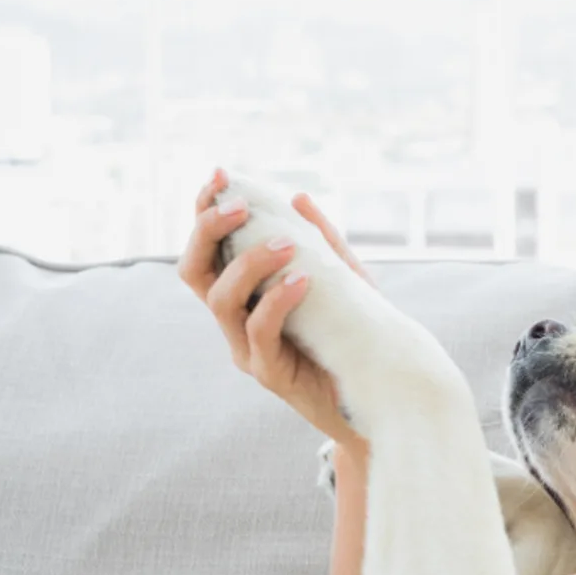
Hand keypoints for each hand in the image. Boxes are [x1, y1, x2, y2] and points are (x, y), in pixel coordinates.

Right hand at [177, 167, 372, 448]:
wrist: (380, 398)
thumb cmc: (356, 339)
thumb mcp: (345, 283)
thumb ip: (324, 245)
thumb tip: (299, 198)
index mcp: (245, 296)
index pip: (208, 250)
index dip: (204, 212)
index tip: (220, 176)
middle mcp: (236, 322)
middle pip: (195, 271)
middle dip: (209, 231)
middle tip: (240, 205)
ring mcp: (248, 350)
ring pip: (221, 301)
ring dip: (248, 264)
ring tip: (284, 243)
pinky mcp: (270, 375)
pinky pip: (260, 333)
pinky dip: (276, 301)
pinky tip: (302, 279)